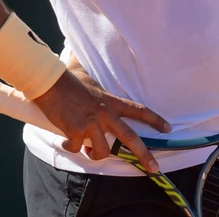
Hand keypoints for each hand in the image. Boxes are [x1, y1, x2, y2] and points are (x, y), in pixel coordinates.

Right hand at [31, 55, 170, 171]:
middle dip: (145, 155)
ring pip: (102, 151)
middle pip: (130, 138)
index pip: (139, 110)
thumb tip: (77, 49)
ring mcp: (92, 124)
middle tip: (154, 168)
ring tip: (87, 149)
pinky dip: (71, 148)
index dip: (155, 120)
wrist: (50, 84)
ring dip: (94, 154)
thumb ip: (89, 70)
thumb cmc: (68, 78)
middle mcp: (105, 115)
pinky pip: (77, 149)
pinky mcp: (76, 132)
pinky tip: (66, 142)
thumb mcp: (86, 73)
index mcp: (111, 102)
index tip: (168, 129)